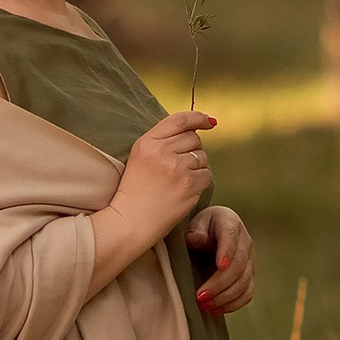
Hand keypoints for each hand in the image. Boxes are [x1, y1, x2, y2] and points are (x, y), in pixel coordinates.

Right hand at [87, 107, 214, 296]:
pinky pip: (206, 174)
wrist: (131, 221)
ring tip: (179, 181)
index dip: (198, 117)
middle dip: (192, 150)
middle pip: (194, 139)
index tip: (209, 121)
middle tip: (179, 167)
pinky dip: (200, 181)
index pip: (179, 120)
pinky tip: (186, 190)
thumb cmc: (136, 191)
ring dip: (196, 167)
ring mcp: (176, 168)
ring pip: (202, 156)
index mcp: (147, 142)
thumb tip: (197, 129)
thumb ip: (163, 141)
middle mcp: (162, 151)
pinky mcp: (188, 185)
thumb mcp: (140, 157)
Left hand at [187, 203, 255, 315]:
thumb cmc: (202, 227)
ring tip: (204, 305)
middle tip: (200, 297)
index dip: (227, 251)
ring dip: (224, 298)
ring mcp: (250, 261)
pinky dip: (232, 305)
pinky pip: (247, 294)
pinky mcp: (249, 277)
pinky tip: (215, 310)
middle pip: (238, 266)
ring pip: (244, 283)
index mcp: (230, 223)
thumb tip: (194, 239)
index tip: (219, 265)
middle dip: (219, 284)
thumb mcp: (196, 223)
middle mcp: (245, 242)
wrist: (212, 232)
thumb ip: (196, 231)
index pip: (230, 237)